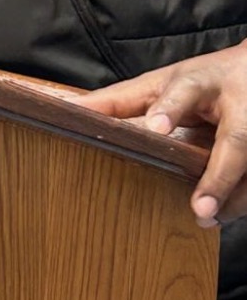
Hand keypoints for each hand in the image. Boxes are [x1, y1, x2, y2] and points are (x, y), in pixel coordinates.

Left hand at [72, 41, 246, 226]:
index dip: (169, 109)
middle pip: (235, 139)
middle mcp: (234, 103)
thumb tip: (70, 108)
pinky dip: (243, 199)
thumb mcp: (161, 83)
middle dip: (219, 176)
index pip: (183, 90)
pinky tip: (226, 216)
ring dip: (234, 197)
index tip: (156, 128)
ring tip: (208, 219)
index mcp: (198, 81)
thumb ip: (120, 100)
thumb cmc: (202, 80)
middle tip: (200, 208)